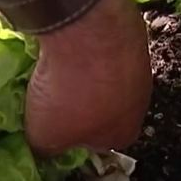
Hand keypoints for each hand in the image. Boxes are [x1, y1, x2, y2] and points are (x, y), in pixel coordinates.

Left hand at [25, 0, 152, 156]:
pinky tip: (68, 45)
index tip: (48, 124)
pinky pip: (104, 50)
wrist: (89, 31)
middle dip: (76, 104)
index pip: (93, 145)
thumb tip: (42, 148)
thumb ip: (44, 149)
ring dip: (82, 75)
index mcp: (122, 135)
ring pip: (104, 78)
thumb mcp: (43, 136)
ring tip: (56, 67)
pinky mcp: (132, 37)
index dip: (68, 136)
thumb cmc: (69, 95)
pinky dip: (87, 49)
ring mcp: (139, 68)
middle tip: (49, 95)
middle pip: (100, 110)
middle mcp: (138, 105)